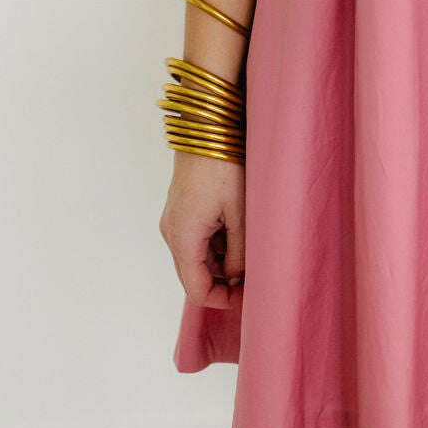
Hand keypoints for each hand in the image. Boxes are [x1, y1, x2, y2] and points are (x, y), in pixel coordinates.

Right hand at [159, 150, 245, 309]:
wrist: (207, 126)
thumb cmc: (225, 165)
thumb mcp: (240, 213)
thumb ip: (239, 253)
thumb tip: (238, 279)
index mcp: (184, 237)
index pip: (197, 291)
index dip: (223, 301)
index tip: (249, 296)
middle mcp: (172, 232)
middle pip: (195, 276)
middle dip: (224, 281)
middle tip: (255, 272)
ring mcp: (173, 220)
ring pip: (196, 258)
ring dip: (222, 261)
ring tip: (249, 243)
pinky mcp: (180, 210)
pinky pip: (196, 240)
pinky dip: (216, 244)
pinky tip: (237, 227)